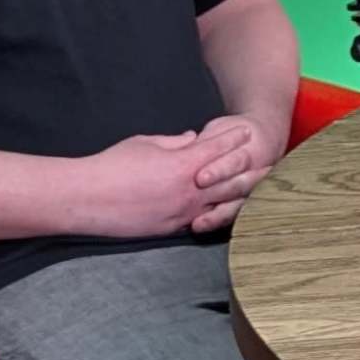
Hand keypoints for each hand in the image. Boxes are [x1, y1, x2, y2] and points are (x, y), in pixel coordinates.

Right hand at [81, 121, 271, 239]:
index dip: (233, 138)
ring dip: (241, 197)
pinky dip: (217, 215)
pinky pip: (201, 220)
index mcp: (185, 165)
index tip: (247, 131)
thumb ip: (174, 142)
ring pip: (221, 205)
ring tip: (259, 192)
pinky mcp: (171, 228)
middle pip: (230, 180)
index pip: (218, 148)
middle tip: (271, 165)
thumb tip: (192, 140)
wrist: (87, 198)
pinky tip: (227, 212)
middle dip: (251, 171)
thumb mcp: (146, 144)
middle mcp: (190, 191)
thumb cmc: (112, 166)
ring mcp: (182, 213)